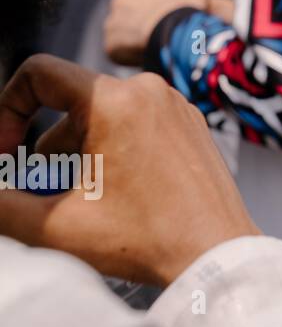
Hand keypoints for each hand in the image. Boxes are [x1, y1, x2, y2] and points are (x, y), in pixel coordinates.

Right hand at [0, 55, 257, 285]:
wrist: (215, 253)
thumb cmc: (146, 238)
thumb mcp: (53, 225)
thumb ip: (2, 205)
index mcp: (115, 101)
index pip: (39, 73)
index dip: (7, 109)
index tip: (5, 152)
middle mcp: (149, 90)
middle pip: (70, 105)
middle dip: (48, 151)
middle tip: (48, 194)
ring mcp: (174, 105)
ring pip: (102, 117)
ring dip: (80, 155)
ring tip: (85, 201)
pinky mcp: (189, 123)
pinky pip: (135, 124)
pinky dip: (113, 152)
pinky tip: (117, 193)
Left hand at [104, 0, 212, 66]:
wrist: (171, 34)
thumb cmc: (183, 11)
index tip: (151, 1)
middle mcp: (120, 1)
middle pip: (122, 7)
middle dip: (133, 16)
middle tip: (151, 27)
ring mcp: (112, 23)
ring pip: (118, 29)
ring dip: (129, 35)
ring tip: (148, 45)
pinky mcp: (111, 45)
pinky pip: (117, 49)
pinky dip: (127, 53)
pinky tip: (143, 57)